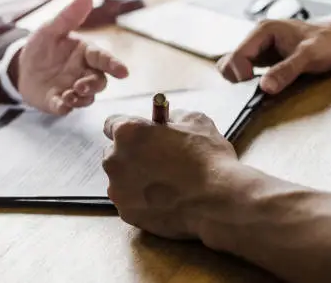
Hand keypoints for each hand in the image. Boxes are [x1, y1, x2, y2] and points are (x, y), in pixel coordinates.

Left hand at [12, 0, 128, 114]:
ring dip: (81, 98)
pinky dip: (65, 108)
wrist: (20, 66)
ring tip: (69, 95)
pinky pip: (65, 108)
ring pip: (86, 98)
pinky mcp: (58, 102)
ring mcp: (72, 89)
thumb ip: (68, 16)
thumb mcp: (51, 29)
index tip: (124, 72)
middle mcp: (83, 73)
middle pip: (99, 81)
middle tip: (81, 86)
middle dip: (93, 85)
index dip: (114, 65)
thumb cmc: (41, 46)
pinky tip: (61, 105)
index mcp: (86, 54)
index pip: (104, 59)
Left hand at [102, 110, 237, 240]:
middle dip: (131, 154)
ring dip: (135, 178)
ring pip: (121, 178)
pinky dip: (142, 200)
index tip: (139, 134)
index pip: (111, 124)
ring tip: (164, 183)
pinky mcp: (126, 213)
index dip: (129, 128)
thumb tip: (166, 122)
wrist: (218, 202)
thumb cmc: (207, 158)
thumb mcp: (195, 121)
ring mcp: (118, 189)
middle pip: (115, 153)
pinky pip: (130, 201)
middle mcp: (115, 159)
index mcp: (128, 132)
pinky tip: (165, 199)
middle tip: (157, 160)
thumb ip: (172, 117)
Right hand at [217, 19, 330, 93]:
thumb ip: (286, 71)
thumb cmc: (328, 42)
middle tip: (255, 90)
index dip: (241, 74)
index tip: (257, 88)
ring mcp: (259, 47)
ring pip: (234, 65)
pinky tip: (263, 86)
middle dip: (237, 78)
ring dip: (240, 80)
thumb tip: (264, 88)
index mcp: (263, 31)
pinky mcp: (263, 58)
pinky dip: (247, 80)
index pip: (237, 55)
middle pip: (230, 60)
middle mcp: (256, 37)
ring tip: (258, 89)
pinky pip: (245, 69)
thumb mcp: (309, 57)